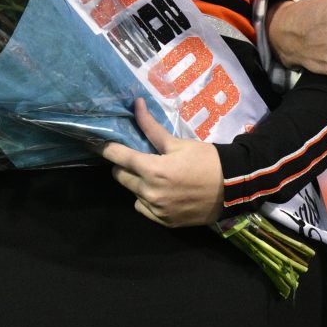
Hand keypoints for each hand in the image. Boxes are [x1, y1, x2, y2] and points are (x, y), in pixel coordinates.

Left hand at [102, 100, 222, 227]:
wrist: (232, 188)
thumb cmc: (206, 160)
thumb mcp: (178, 142)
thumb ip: (152, 128)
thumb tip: (136, 105)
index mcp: (153, 170)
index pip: (119, 158)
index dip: (105, 149)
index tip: (95, 143)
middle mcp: (151, 193)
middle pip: (122, 177)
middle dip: (125, 165)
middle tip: (137, 157)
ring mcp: (157, 210)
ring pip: (132, 193)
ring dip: (136, 183)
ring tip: (153, 175)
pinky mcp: (164, 221)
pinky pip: (144, 209)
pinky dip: (147, 200)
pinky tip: (161, 191)